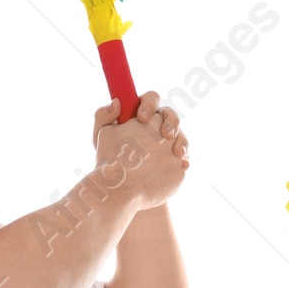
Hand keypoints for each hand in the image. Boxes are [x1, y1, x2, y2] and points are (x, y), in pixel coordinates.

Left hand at [91, 90, 189, 208]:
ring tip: (177, 152)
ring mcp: (169, 142)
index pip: (150, 100)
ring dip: (182, 141)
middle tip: (165, 134)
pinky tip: (183, 164)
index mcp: (142, 114)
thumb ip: (103, 117)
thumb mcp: (103, 138)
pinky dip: (185, 159)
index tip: (141, 117)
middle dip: (171, 122)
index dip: (148, 105)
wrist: (121, 187)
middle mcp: (158, 125)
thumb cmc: (111, 158)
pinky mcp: (175, 158)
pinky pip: (184, 155)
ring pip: (180, 134)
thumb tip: (115, 102)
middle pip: (170, 115)